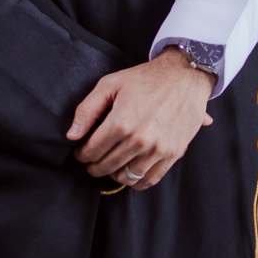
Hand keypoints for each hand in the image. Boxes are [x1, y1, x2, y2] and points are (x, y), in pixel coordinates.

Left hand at [67, 47, 214, 189]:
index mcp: (121, 122)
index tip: (81, 152)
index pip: (91, 151)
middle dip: (93, 166)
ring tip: (110, 165)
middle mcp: (139, 140)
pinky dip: (136, 182)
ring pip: (126, 177)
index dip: (81, 154)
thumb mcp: (110, 84)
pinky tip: (130, 172)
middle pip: (106, 166)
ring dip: (113, 174)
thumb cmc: (146, 78)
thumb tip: (72, 135)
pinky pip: (150, 180)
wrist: (184, 76)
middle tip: (91, 161)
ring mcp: (158, 149)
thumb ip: (87, 110)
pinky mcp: (173, 153)